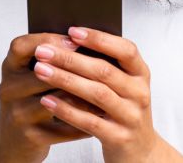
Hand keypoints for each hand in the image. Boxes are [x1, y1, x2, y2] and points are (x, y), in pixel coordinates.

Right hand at [0, 32, 108, 161]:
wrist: (13, 143)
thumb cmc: (30, 101)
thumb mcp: (31, 77)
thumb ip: (52, 60)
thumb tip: (91, 43)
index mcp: (10, 67)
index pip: (21, 46)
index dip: (47, 41)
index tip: (74, 41)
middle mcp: (8, 88)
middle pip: (42, 72)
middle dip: (74, 68)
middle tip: (103, 66)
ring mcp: (18, 114)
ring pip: (57, 100)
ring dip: (85, 96)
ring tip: (109, 92)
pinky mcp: (30, 136)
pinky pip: (64, 126)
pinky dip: (85, 121)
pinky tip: (101, 117)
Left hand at [32, 26, 162, 161]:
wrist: (140, 152)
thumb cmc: (123, 111)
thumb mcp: (123, 86)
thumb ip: (104, 66)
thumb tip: (68, 42)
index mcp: (141, 74)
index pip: (126, 49)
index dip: (99, 39)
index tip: (72, 31)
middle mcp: (140, 93)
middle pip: (104, 71)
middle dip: (70, 59)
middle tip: (43, 51)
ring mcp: (131, 116)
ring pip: (96, 94)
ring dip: (65, 80)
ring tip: (40, 71)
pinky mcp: (119, 138)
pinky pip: (90, 122)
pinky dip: (67, 109)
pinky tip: (47, 101)